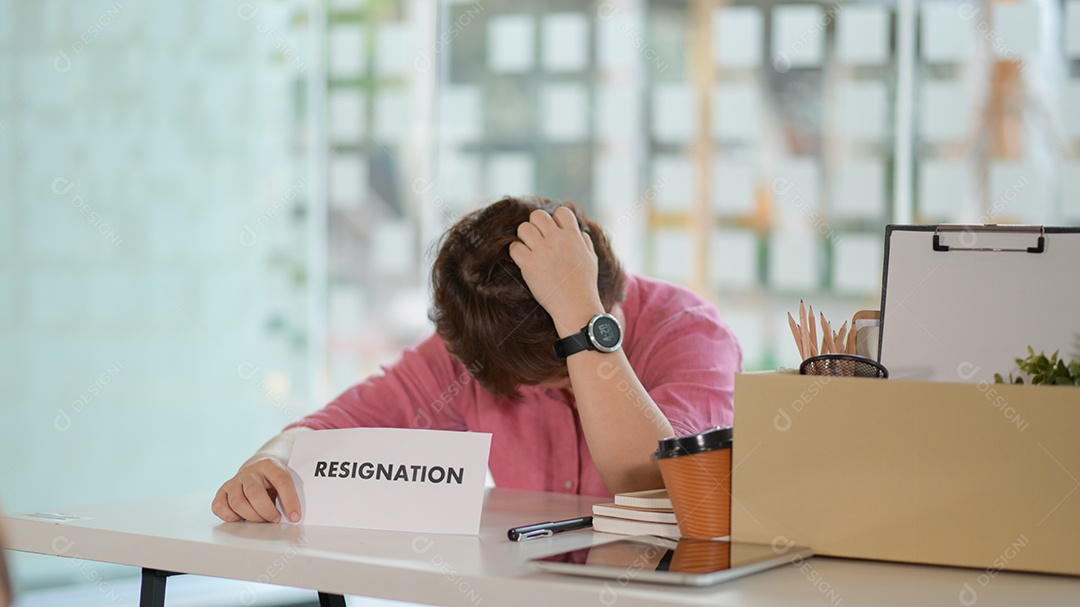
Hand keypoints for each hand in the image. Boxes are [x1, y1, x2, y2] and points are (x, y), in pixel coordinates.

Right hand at [212, 457, 300, 522]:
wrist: (257, 467)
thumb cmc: (273, 479)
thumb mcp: (283, 482)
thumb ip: (287, 494)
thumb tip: (291, 517)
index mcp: (269, 465)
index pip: (281, 481)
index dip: (290, 501)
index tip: (295, 517)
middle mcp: (249, 472)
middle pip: (254, 493)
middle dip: (266, 511)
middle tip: (275, 519)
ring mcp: (234, 481)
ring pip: (237, 502)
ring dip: (251, 517)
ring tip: (261, 520)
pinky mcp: (222, 491)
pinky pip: (220, 506)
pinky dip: (230, 517)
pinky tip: (242, 518)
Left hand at [508, 207, 603, 335]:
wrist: (575, 307)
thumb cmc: (585, 285)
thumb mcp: (591, 259)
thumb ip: (584, 242)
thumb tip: (580, 232)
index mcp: (573, 236)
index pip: (561, 212)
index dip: (556, 220)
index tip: (555, 233)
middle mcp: (557, 240)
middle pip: (537, 215)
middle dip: (536, 225)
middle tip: (538, 240)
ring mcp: (542, 251)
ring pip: (523, 228)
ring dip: (524, 237)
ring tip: (529, 250)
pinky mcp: (529, 264)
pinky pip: (514, 247)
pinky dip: (516, 252)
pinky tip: (523, 261)